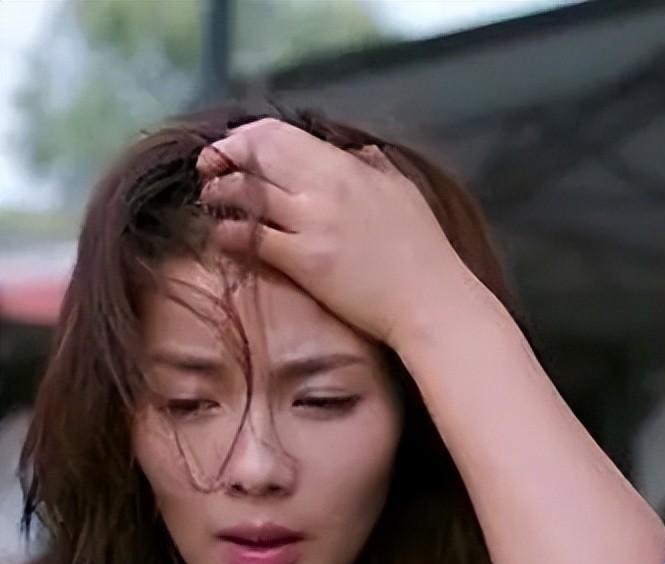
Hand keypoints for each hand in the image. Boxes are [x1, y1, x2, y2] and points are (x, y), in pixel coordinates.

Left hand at [197, 119, 474, 347]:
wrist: (430, 302)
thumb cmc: (424, 251)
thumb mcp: (403, 192)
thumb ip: (374, 166)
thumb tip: (355, 150)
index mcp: (348, 167)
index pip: (279, 135)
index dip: (244, 136)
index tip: (233, 148)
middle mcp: (326, 188)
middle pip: (255, 156)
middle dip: (222, 158)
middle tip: (209, 170)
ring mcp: (312, 224)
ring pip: (246, 194)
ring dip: (219, 193)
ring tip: (212, 200)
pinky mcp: (304, 262)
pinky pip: (251, 238)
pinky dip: (228, 232)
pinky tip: (223, 235)